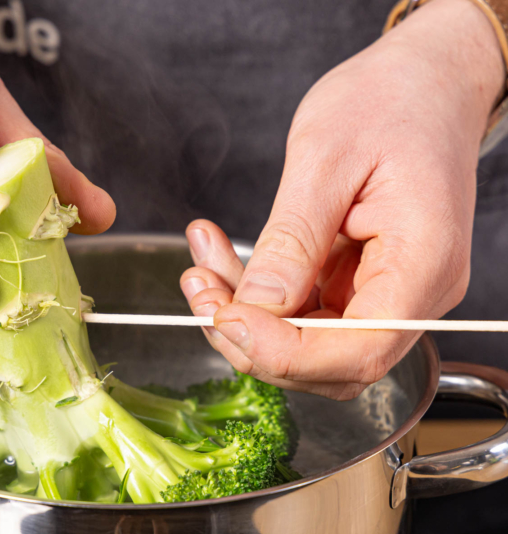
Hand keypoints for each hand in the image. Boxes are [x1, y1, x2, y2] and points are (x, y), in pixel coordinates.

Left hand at [180, 0, 503, 399]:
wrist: (424, 82)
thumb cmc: (390, 102)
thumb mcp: (326, 158)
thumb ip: (293, 239)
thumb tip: (258, 307)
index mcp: (421, 264)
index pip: (356, 350)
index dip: (281, 352)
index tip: (223, 316)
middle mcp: (412, 293)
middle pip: (327, 361)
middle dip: (250, 337)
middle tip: (199, 289)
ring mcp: (386, 292)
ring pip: (305, 341)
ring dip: (244, 314)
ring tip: (201, 265)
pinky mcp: (359, 283)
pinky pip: (302, 310)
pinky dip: (256, 293)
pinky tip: (220, 255)